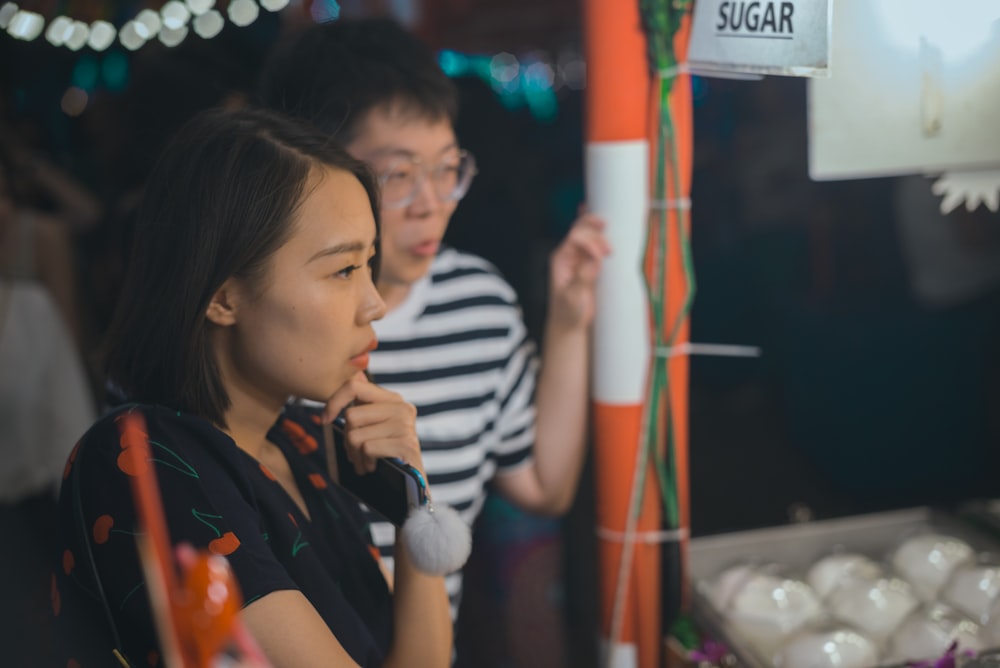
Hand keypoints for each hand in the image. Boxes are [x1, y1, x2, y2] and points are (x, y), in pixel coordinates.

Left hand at [321, 372, 421, 475]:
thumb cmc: (385, 454)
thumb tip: (356, 375)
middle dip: (346, 439)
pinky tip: (374, 466)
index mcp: (393, 399)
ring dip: (355, 455)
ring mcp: (406, 426)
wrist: (409, 485)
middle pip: (351, 416)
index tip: (325, 420)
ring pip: (356, 436)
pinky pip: (367, 449)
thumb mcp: (372, 426)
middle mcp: (403, 408)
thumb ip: (364, 404)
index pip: (355, 386)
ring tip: (365, 462)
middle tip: (355, 452)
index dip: (334, 401)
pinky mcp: (407, 445)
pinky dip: (365, 462)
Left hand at [548, 209, 609, 329]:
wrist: (568, 324)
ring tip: (611, 251)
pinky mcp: (589, 265)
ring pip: (589, 235)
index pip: (574, 238)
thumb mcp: (573, 297)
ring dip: (601, 235)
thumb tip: (594, 260)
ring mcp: (579, 259)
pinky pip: (595, 246)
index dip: (589, 242)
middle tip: (609, 249)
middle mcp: (568, 255)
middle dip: (596, 233)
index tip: (601, 256)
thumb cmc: (567, 312)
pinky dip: (601, 237)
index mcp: (560, 259)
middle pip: (581, 230)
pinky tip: (604, 227)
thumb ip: (583, 277)